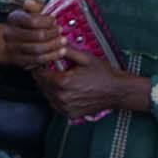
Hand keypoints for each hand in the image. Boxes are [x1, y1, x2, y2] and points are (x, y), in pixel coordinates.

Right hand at [4, 0, 64, 69]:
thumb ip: (35, 7)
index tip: (55, 20)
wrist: (15, 41)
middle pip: (36, 36)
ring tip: (64, 41)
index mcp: (14, 19)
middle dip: (52, 34)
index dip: (46, 22)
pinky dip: (50, 56)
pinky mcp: (19, 61)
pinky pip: (36, 60)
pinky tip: (60, 52)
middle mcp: (9, 34)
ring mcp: (12, 48)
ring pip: (37, 49)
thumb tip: (28, 2)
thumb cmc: (29, 24)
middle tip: (61, 31)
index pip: (32, 21)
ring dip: (53, 46)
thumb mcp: (32, 12)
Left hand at [31, 48, 145, 118]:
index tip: (42, 63)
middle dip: (45, 76)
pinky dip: (57, 97)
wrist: (118, 91)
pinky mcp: (69, 114)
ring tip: (62, 79)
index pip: (39, 74)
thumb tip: (53, 43)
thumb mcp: (85, 58)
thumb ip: (66, 50)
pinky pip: (55, 104)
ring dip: (50, 87)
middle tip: (53, 69)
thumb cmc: (103, 74)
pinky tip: (66, 90)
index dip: (39, 67)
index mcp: (63, 82)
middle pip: (42, 85)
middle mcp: (61, 97)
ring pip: (47, 95)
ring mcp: (65, 107)